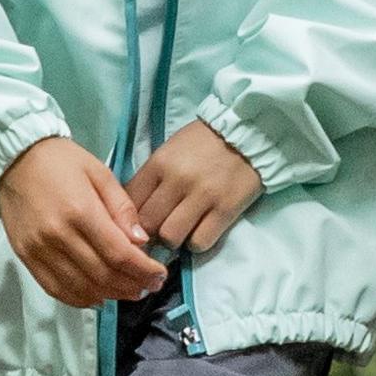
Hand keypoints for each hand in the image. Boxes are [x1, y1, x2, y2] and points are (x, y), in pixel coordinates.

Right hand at [0, 133, 159, 307]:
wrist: (14, 158)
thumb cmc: (61, 161)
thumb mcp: (100, 172)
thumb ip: (122, 208)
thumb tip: (140, 242)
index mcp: (80, 211)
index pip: (118, 253)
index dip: (143, 270)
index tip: (159, 276)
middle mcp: (58, 235)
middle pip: (102, 275)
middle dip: (131, 285)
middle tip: (149, 286)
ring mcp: (39, 250)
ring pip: (80, 287)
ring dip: (109, 295)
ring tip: (129, 292)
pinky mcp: (25, 257)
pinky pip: (55, 288)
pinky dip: (79, 299)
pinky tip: (98, 297)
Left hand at [128, 118, 264, 257]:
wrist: (247, 133)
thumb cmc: (202, 143)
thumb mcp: (169, 152)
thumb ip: (151, 180)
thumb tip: (132, 213)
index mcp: (159, 163)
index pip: (129, 202)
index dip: (128, 219)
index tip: (135, 225)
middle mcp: (177, 180)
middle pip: (147, 224)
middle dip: (148, 233)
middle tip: (156, 234)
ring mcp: (203, 196)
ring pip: (171, 236)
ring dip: (173, 240)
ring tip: (180, 232)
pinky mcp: (226, 209)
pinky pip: (200, 242)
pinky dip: (197, 242)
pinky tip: (200, 231)